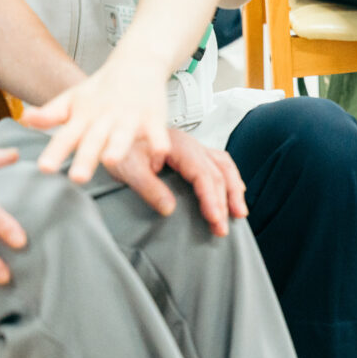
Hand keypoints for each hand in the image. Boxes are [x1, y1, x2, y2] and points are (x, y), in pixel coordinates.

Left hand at [22, 56, 169, 183]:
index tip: (45, 168)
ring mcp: (129, 116)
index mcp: (84, 115)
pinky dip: (159, 140)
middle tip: (78, 178)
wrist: (138, 61)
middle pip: (94, 140)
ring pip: (123, 134)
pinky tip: (160, 153)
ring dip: (118, 147)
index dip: (56, 151)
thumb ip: (51, 113)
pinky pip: (157, 130)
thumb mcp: (74, 98)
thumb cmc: (105, 86)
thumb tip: (25, 119)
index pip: (66, 136)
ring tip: (111, 160)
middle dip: (86, 158)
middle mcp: (105, 117)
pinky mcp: (153, 116)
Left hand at [108, 130, 246, 237]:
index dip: (211, 198)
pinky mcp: (193, 153)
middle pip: (218, 173)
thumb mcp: (128, 168)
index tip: (215, 218)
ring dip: (234, 190)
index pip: (203, 174)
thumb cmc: (121, 146)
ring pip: (225, 166)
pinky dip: (230, 179)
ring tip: (239, 212)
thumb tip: (169, 208)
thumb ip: (149, 188)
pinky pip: (220, 163)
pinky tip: (234, 191)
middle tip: (222, 228)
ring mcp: (194, 148)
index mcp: (179, 146)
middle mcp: (191, 145)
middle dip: (225, 202)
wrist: (117, 129)